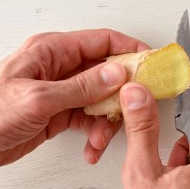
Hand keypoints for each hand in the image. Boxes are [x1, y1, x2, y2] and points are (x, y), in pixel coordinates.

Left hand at [0, 29, 148, 167]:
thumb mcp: (38, 99)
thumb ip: (81, 87)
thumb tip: (116, 73)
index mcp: (51, 51)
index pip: (102, 41)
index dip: (131, 50)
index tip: (151, 64)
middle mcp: (59, 68)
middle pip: (107, 72)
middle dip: (122, 94)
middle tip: (135, 108)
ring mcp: (61, 91)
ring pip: (101, 99)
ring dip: (108, 121)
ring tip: (102, 139)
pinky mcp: (59, 113)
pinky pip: (90, 119)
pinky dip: (96, 134)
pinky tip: (92, 147)